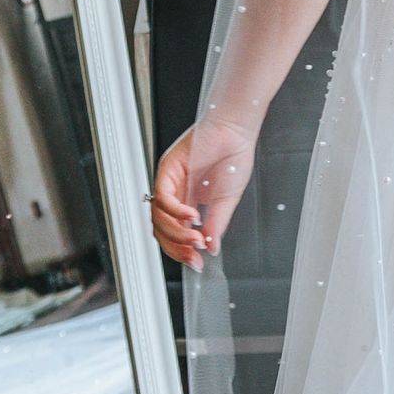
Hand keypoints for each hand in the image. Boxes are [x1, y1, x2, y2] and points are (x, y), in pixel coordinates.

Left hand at [149, 120, 256, 270]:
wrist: (235, 131)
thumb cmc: (233, 155)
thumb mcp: (226, 200)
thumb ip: (216, 225)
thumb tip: (211, 247)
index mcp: (189, 200)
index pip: (176, 232)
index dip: (183, 250)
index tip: (197, 263)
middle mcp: (175, 192)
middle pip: (162, 229)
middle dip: (177, 247)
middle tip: (193, 257)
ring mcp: (169, 182)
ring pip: (159, 217)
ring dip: (177, 232)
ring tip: (195, 238)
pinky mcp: (167, 170)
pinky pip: (163, 198)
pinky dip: (176, 212)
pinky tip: (192, 216)